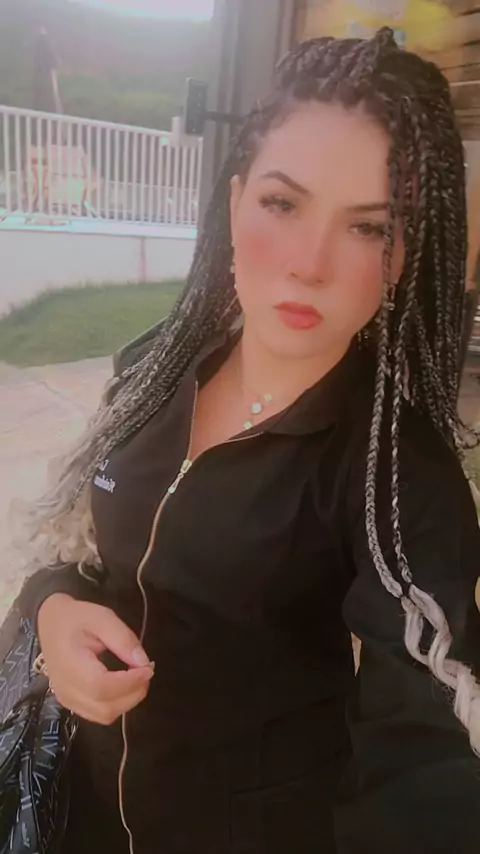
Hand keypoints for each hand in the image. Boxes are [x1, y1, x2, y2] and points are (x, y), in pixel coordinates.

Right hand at [37, 594, 153, 724]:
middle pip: (105, 708)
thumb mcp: (102, 618)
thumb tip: (143, 662)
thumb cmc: (75, 618)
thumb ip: (123, 639)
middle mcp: (66, 690)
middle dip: (133, 693)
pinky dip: (116, 704)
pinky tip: (123, 685)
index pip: (102, 687)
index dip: (130, 683)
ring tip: (136, 677)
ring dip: (127, 701)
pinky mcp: (71, 703)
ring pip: (104, 715)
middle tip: (145, 670)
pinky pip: (98, 714)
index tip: (148, 668)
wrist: (50, 623)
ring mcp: (67, 700)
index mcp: (70, 666)